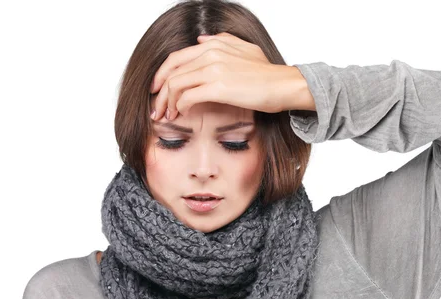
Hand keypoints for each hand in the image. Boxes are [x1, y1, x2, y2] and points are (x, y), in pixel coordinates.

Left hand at [149, 32, 308, 119]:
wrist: (283, 85)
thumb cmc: (268, 73)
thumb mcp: (246, 49)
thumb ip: (223, 41)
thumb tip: (202, 40)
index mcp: (214, 44)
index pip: (176, 58)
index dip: (161, 75)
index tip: (157, 89)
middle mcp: (210, 54)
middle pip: (171, 72)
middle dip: (159, 92)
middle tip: (156, 108)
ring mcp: (214, 69)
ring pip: (176, 85)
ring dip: (168, 102)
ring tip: (168, 115)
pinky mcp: (219, 87)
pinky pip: (188, 97)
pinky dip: (181, 107)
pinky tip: (183, 114)